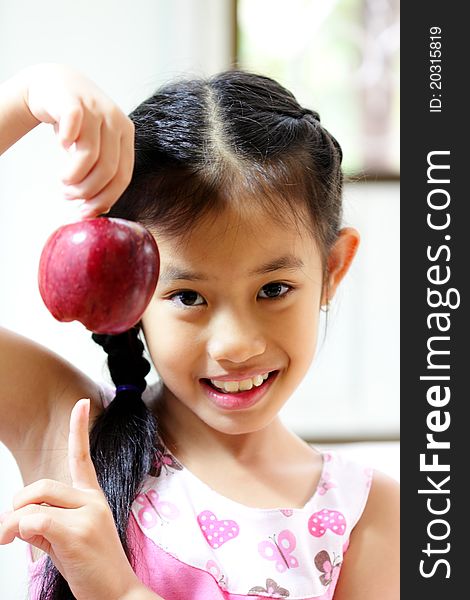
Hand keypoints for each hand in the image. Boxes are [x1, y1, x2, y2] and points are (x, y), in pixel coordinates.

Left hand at [0, 399, 144, 599]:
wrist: (118, 595)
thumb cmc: (92, 568)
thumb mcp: (66, 540)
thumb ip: (46, 521)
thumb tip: (16, 520)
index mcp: (92, 498)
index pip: (82, 457)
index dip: (79, 429)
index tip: (81, 403)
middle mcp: (92, 500)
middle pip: (41, 486)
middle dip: (17, 506)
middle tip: (8, 532)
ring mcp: (87, 514)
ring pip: (33, 505)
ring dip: (13, 525)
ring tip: (14, 543)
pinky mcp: (77, 531)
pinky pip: (33, 522)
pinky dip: (19, 533)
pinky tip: (27, 547)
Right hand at [20, 63, 134, 216]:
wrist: (55, 84)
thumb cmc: (77, 124)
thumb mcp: (94, 148)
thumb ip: (100, 173)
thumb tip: (100, 210)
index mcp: (126, 136)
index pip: (123, 176)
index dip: (105, 199)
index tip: (86, 212)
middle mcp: (116, 121)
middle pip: (107, 169)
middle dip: (86, 190)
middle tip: (69, 196)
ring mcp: (96, 108)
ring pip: (89, 154)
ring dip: (72, 176)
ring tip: (62, 180)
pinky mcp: (74, 100)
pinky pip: (73, 126)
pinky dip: (65, 143)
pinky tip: (60, 146)